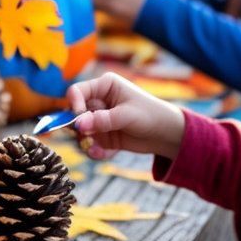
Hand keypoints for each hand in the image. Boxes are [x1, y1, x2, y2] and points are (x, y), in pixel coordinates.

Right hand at [65, 71, 183, 160]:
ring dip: (85, 142)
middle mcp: (98, 101)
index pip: (77, 92)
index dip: (74, 105)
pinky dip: (94, 150)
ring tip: (96, 150)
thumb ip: (102, 120)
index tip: (79, 121)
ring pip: (80, 131)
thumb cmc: (151, 115)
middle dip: (78, 128)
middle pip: (74, 113)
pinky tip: (105, 153)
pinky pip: (90, 143)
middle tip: (86, 138)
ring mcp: (99, 119)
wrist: (167, 134)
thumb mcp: (127, 116)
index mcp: (104, 86)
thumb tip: (78, 124)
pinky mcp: (102, 135)